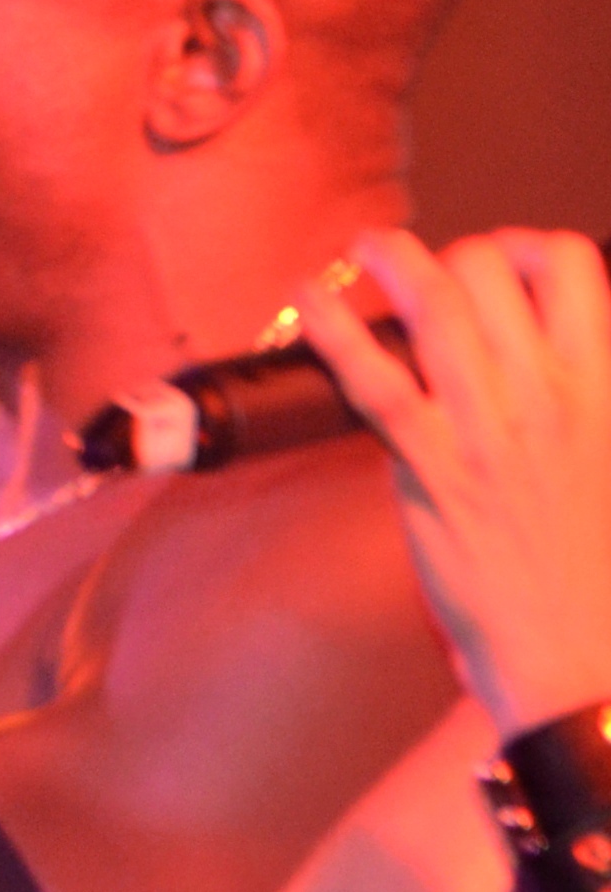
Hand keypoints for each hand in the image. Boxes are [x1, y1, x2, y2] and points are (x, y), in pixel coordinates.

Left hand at [307, 227, 610, 737]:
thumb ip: (581, 396)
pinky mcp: (430, 470)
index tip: (501, 260)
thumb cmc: (590, 559)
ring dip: (392, 261)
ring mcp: (485, 431)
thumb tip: (544, 352)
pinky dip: (336, 331)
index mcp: (601, 387)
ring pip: (437, 310)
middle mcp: (546, 396)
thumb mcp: (605, 455)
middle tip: (430, 272)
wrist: (575, 645)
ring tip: (367, 247)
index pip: (572, 267)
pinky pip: (375, 382)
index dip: (528, 246)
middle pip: (494, 274)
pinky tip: (310, 299)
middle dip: (456, 253)